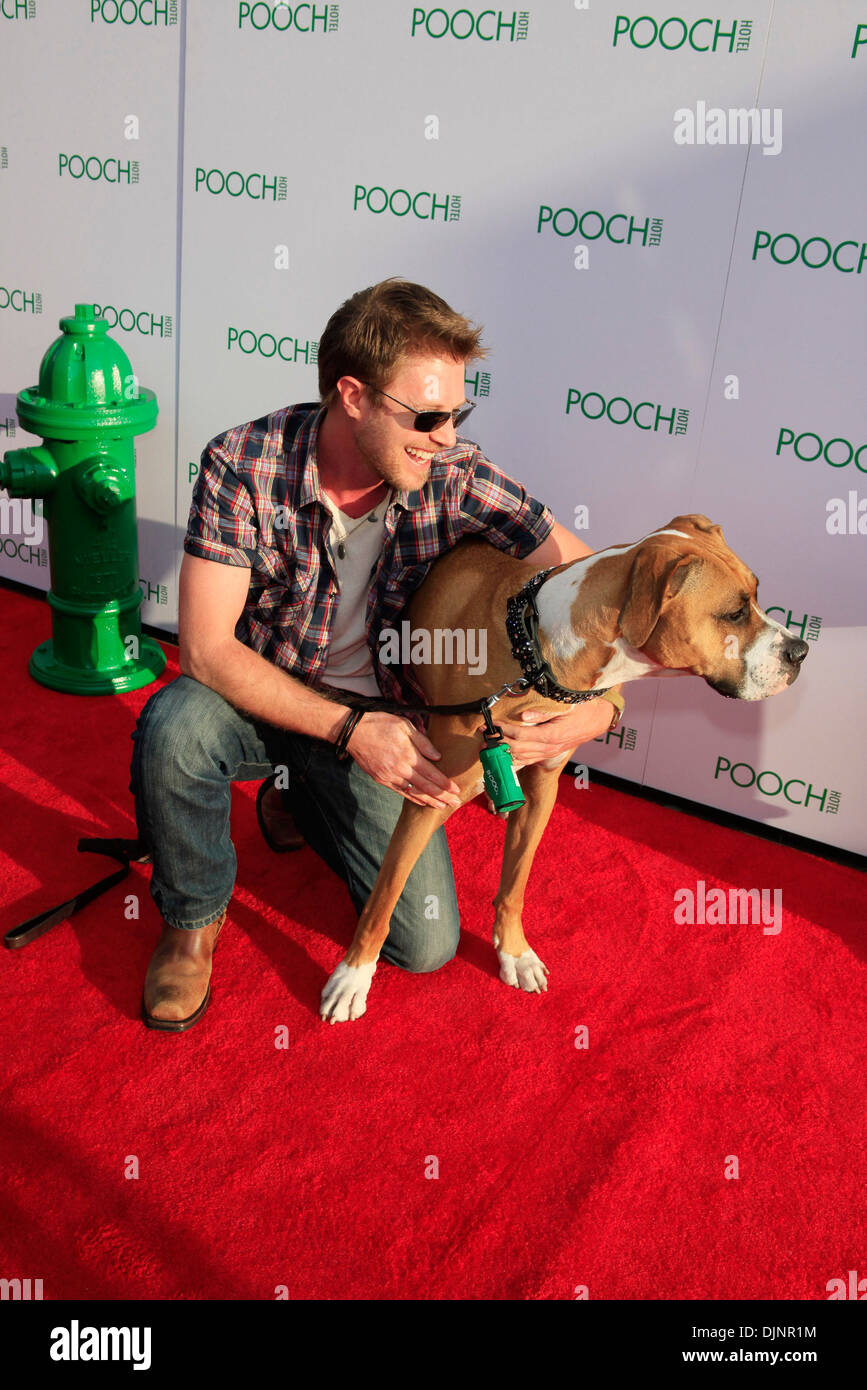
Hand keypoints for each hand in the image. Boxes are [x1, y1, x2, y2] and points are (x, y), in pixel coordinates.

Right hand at [346, 711, 461, 810]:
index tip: (456, 790)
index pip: (432, 774)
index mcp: (409, 755)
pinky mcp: (381, 779)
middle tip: (455, 803)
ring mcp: (390, 776)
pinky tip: (422, 802)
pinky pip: (401, 792)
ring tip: (442, 806)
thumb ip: (422, 741)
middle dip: (442, 796)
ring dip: (430, 800)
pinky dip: (413, 798)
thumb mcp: (404, 725)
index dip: (445, 784)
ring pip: (414, 792)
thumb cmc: (380, 724)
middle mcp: (401, 768)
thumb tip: (437, 756)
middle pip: (426, 787)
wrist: (353, 732)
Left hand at [477, 699, 612, 769]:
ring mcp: (548, 753)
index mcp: (551, 735)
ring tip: (487, 746)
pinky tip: (501, 756)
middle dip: (498, 742)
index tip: (491, 725)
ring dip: (502, 753)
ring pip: (520, 757)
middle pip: (517, 749)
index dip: (504, 731)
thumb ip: (543, 712)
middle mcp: (548, 748)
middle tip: (483, 734)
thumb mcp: (565, 706)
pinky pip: (527, 760)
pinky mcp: (548, 754)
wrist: (597, 720)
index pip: (521, 736)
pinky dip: (512, 759)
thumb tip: (523, 716)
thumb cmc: (582, 709)